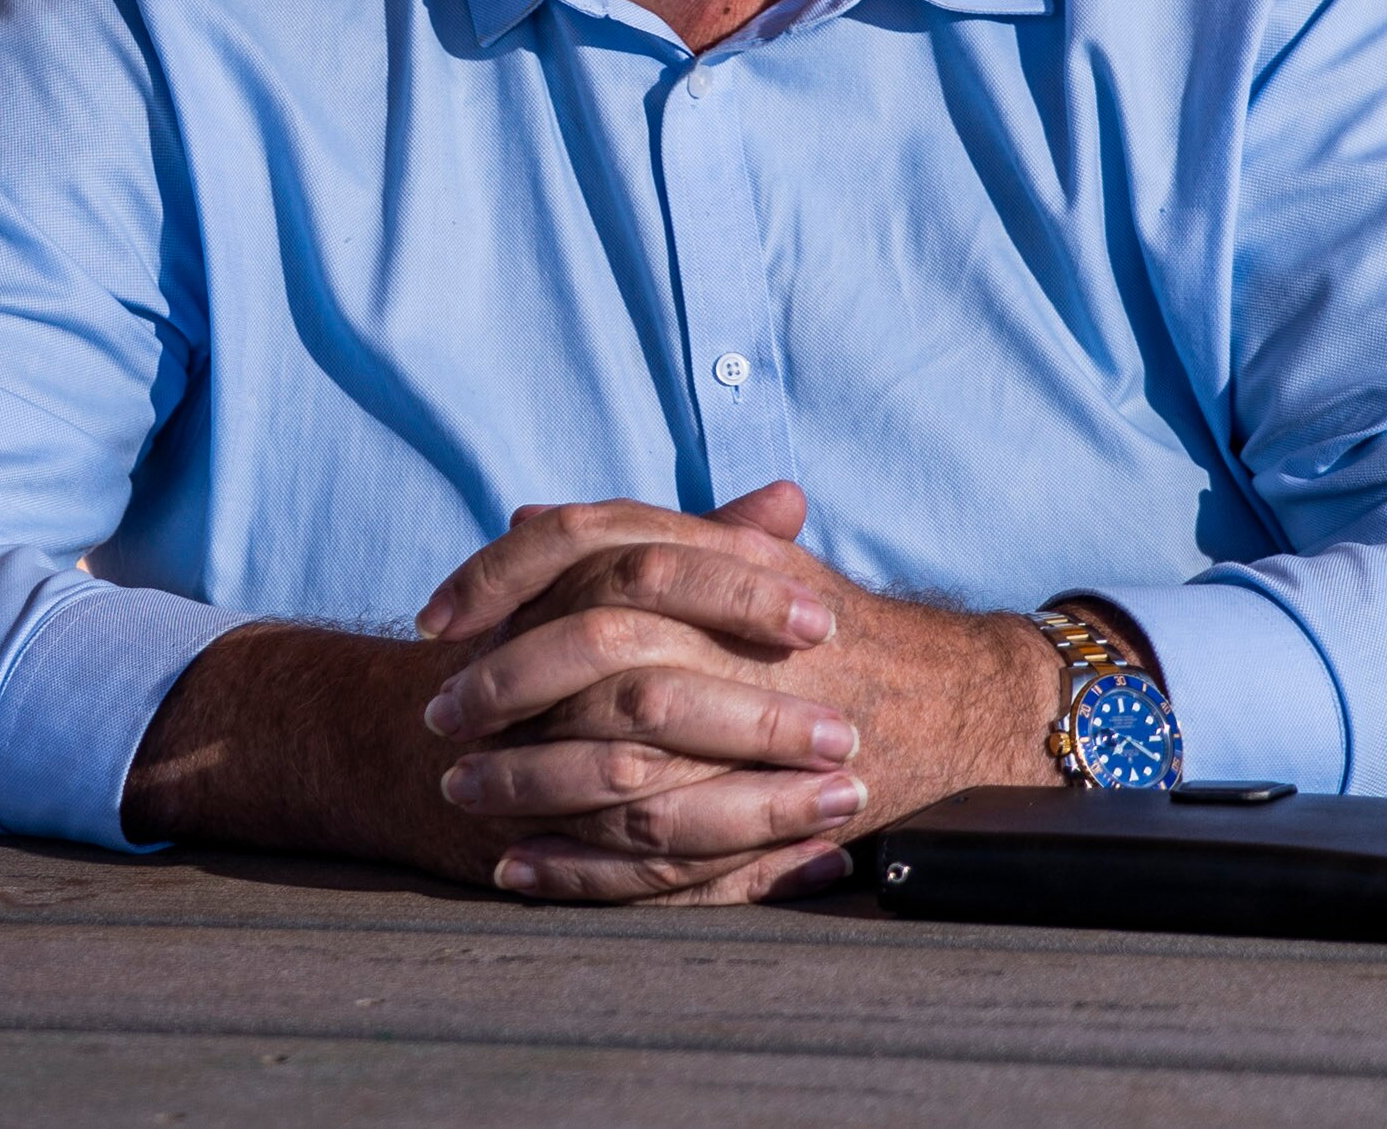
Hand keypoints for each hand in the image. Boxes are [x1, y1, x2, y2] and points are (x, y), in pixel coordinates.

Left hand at [414, 481, 1066, 901]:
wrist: (951, 698)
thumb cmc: (827, 624)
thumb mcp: (740, 557)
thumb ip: (638, 536)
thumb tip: (524, 519)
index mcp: (725, 559)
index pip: (593, 542)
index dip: (502, 574)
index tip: (436, 617)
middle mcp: (741, 634)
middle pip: (597, 647)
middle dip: (502, 683)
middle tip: (436, 712)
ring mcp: (759, 729)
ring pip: (619, 756)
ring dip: (527, 779)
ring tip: (461, 793)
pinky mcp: (769, 812)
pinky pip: (659, 850)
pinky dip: (580, 866)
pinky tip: (518, 868)